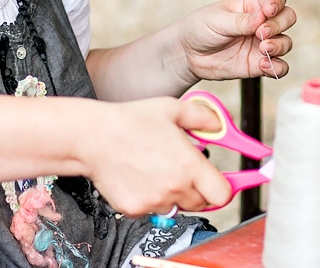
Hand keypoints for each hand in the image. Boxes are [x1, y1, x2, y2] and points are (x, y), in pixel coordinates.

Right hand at [83, 97, 231, 215]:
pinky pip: (153, 210)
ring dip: (175, 194)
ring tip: (159, 171)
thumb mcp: (174, 109)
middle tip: (188, 173)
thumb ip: (204, 118)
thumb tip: (219, 125)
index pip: (222, 195)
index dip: (225, 189)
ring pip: (177, 207)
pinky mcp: (135, 209)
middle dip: (200, 190)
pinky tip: (142, 178)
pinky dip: (152, 198)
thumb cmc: (131, 121)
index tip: (224, 183)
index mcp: (189, 165)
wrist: (93, 138)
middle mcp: (174, 187)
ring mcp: (154, 201)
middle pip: (202, 203)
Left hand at [178, 0, 296, 80]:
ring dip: (279, 45)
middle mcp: (262, 23)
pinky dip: (277, 67)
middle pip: (287, 18)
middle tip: (261, 33)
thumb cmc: (200, 29)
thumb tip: (262, 19)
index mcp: (252, 5)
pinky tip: (263, 66)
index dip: (277, 2)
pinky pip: (279, 67)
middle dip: (279, 25)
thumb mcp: (216, 20)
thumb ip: (240, 20)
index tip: (268, 11)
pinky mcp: (259, 64)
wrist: (188, 54)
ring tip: (263, 49)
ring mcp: (262, 44)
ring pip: (286, 42)